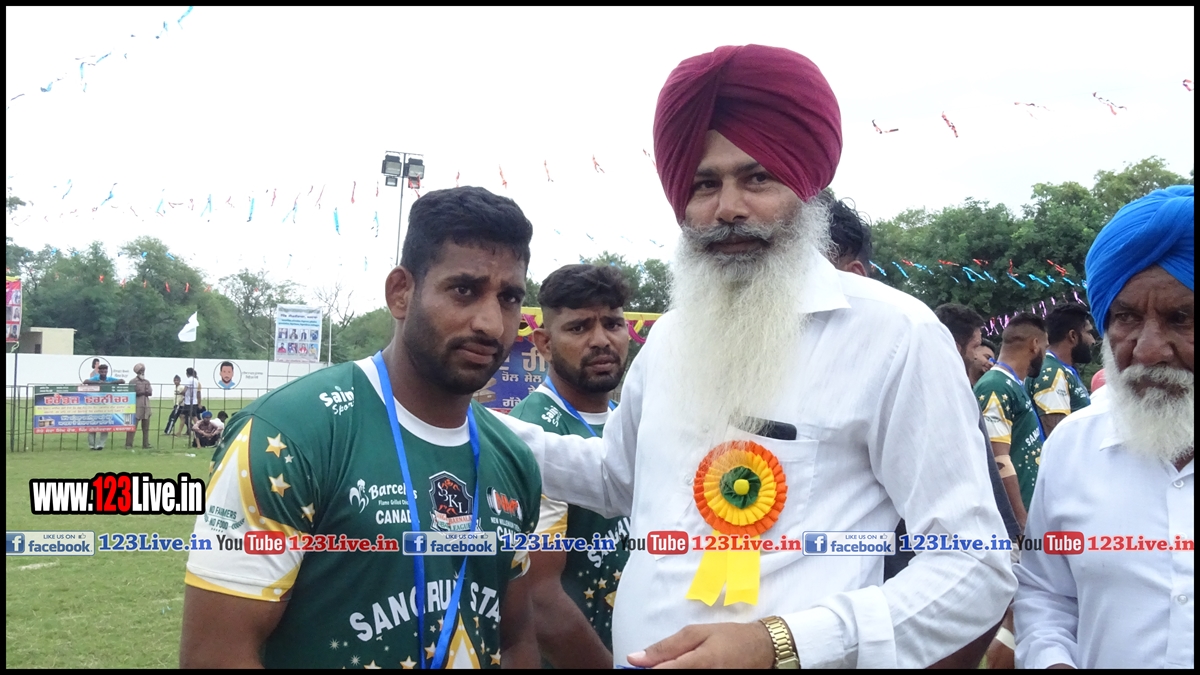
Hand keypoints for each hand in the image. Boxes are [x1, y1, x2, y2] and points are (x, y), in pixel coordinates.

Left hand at [627, 621, 775, 668]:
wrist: (762, 649)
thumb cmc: (728, 637)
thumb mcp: (696, 633)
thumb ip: (665, 647)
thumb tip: (634, 658)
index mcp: (699, 663)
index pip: (662, 673)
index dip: (645, 672)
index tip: (635, 670)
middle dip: (657, 673)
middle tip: (656, 666)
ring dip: (669, 674)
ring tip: (676, 664)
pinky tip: (684, 669)